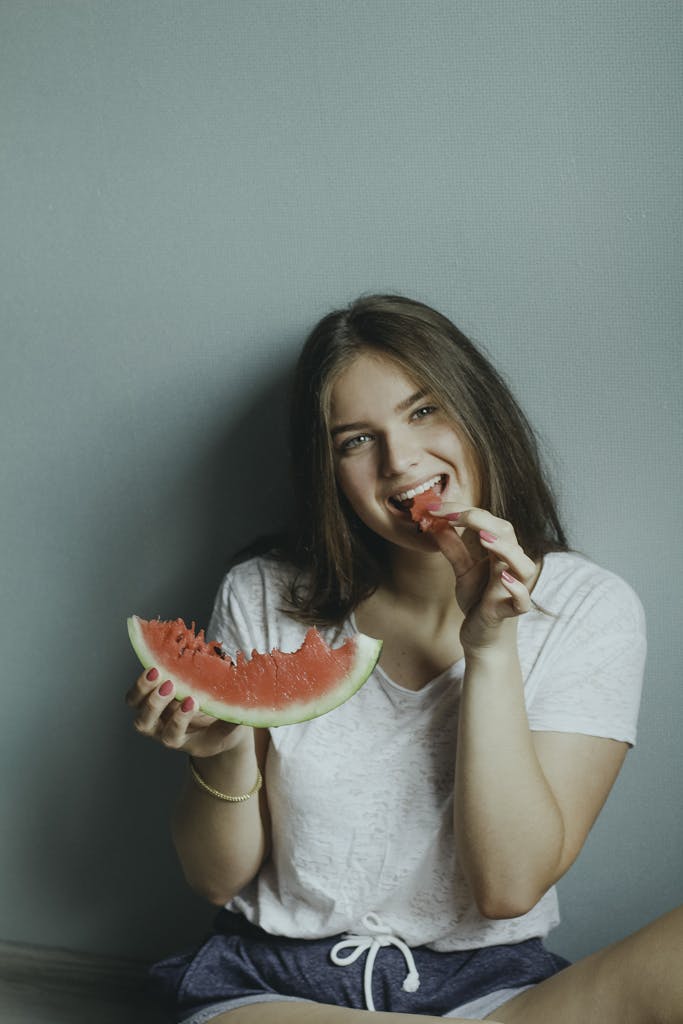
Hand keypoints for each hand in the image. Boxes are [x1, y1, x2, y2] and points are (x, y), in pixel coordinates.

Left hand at [125, 669, 249, 757]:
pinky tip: (155, 664)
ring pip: (136, 706)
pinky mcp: (148, 698)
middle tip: (171, 685)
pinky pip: (137, 692)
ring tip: (157, 671)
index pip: (172, 735)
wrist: (210, 725)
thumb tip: (245, 700)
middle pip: (146, 723)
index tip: (193, 701)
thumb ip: (233, 717)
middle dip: (156, 703)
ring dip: (144, 689)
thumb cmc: (221, 728)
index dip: (179, 720)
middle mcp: (160, 730)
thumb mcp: (230, 727)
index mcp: (180, 740)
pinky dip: (142, 680)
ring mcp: (152, 714)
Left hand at [429, 504, 538, 651]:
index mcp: (500, 552)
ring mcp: (513, 589)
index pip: (488, 522)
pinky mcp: (510, 612)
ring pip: (522, 564)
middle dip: (479, 519)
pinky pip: (522, 601)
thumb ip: (453, 548)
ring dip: (505, 549)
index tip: (435, 508)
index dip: (463, 511)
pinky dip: (516, 589)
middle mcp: (511, 566)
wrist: (482, 638)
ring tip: (484, 537)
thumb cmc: (478, 601)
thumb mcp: (462, 571)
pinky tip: (503, 579)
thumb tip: (436, 524)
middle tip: (450, 514)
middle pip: (507, 534)